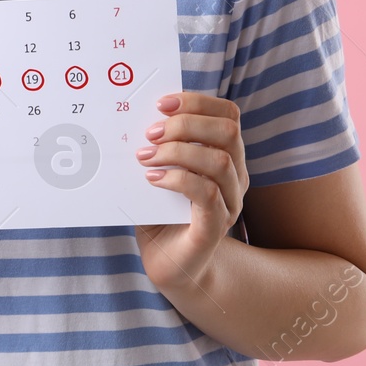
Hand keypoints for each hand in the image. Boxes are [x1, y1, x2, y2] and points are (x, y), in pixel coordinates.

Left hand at [133, 92, 247, 292]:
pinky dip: (177, 179)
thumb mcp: (157, 171)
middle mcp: (235, 177)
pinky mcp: (216, 226)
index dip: (197, 102)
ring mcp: (230, 202)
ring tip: (146, 157)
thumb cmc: (161, 213)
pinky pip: (207, 194)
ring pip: (220, 161)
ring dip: (178, 151)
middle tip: (150, 133)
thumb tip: (129, 115)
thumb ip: (153, 145)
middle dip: (186, 124)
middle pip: (228, 132)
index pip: (228, 115)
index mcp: (226, 156)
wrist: (169, 264)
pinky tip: (153, 179)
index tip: (161, 103)